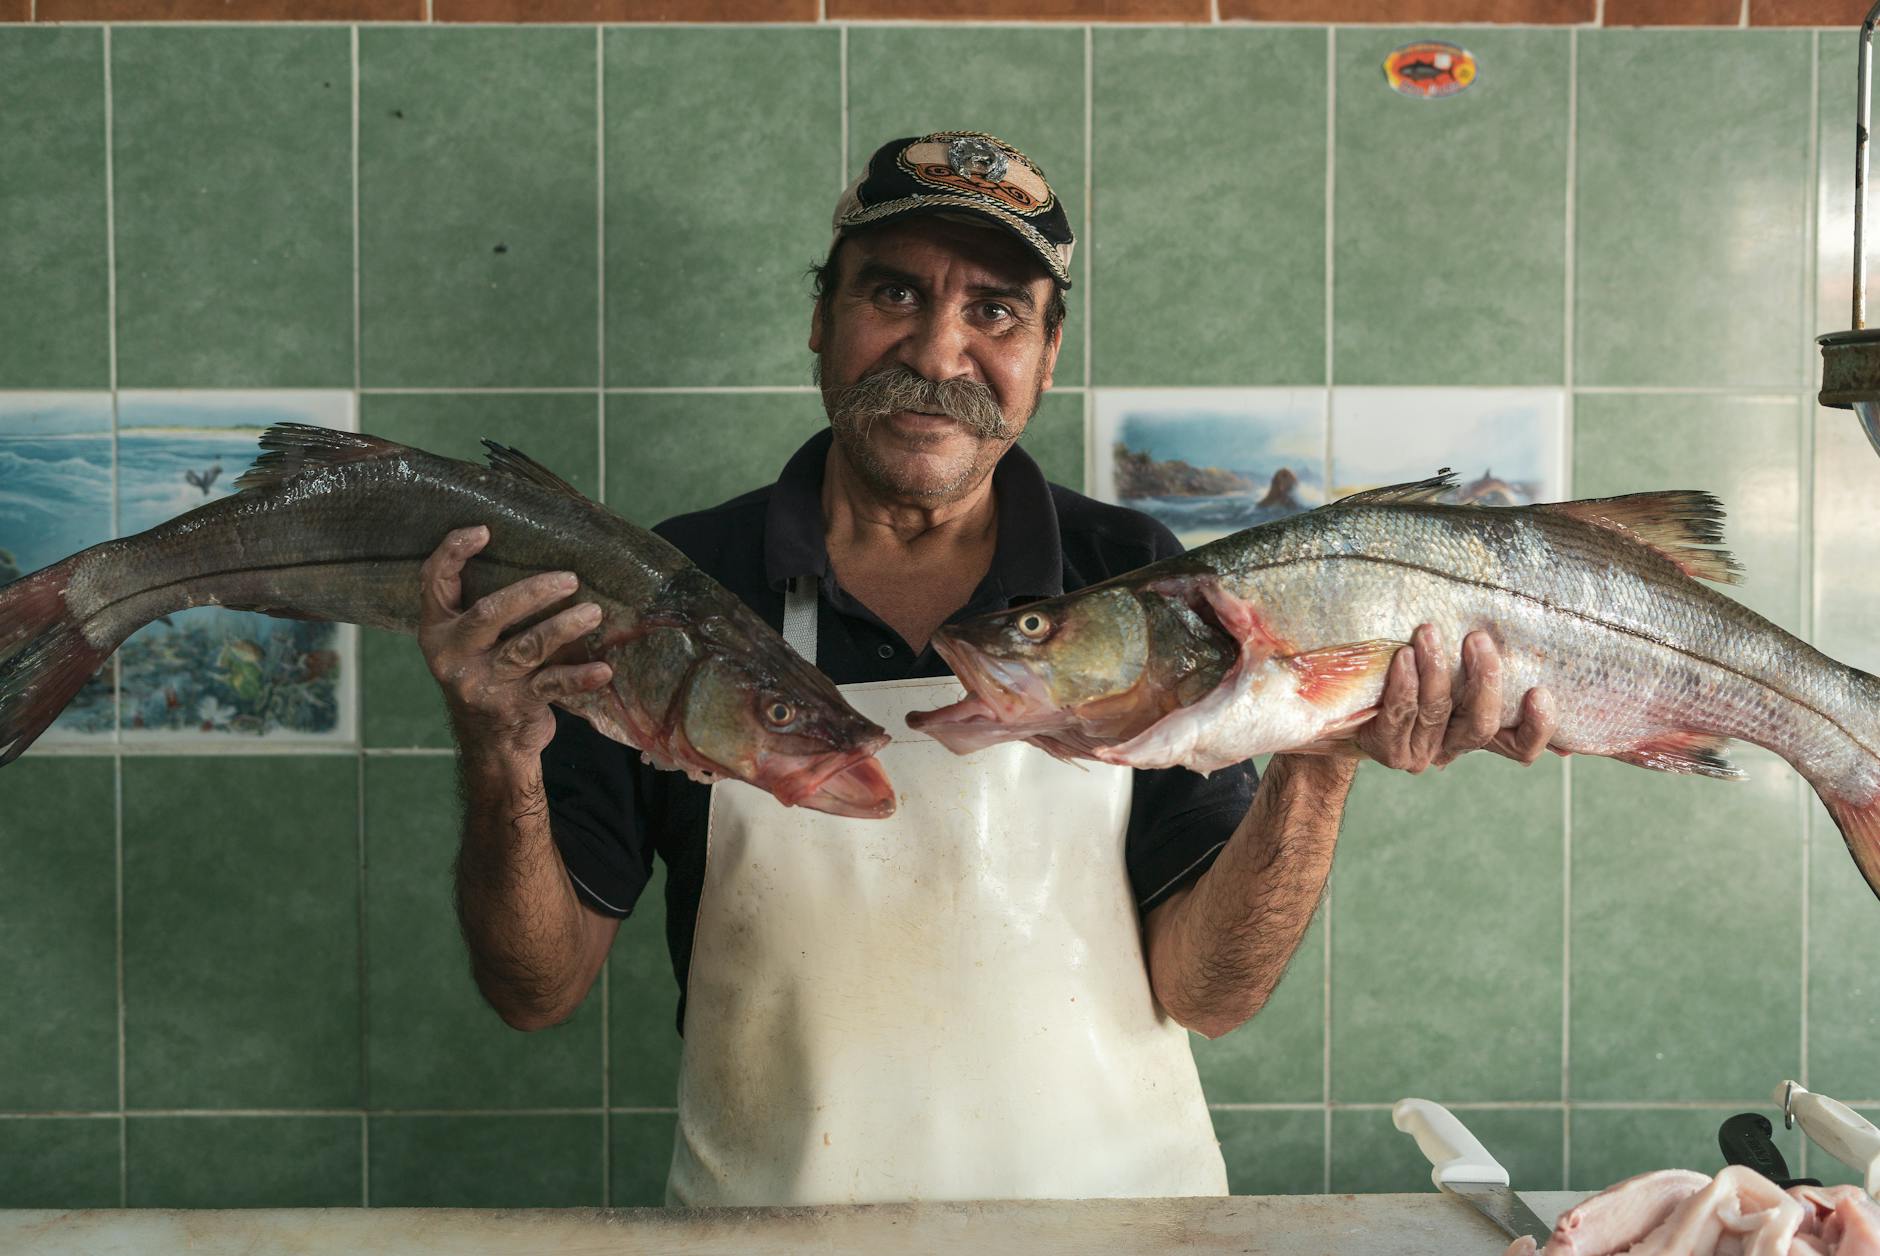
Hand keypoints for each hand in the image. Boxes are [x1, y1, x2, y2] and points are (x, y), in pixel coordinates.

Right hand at [417, 526, 613, 758]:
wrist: (490, 743)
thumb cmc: (487, 673)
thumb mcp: (470, 643)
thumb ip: (485, 607)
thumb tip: (537, 554)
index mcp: (438, 631)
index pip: (434, 582)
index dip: (453, 552)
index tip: (484, 530)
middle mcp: (454, 655)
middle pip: (489, 613)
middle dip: (530, 592)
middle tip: (570, 578)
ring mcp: (482, 683)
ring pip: (526, 647)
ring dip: (563, 627)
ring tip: (594, 613)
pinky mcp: (513, 705)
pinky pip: (551, 685)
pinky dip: (579, 677)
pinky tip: (603, 669)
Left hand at [1353, 624, 1556, 772]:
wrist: (1350, 703)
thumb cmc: (1414, 676)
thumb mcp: (1456, 670)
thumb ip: (1493, 669)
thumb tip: (1548, 663)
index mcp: (1480, 733)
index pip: (1521, 746)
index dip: (1537, 728)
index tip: (1540, 692)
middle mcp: (1454, 747)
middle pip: (1481, 725)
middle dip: (1484, 680)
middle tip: (1478, 638)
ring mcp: (1420, 751)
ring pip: (1438, 712)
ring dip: (1436, 669)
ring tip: (1430, 632)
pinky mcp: (1388, 747)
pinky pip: (1401, 713)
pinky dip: (1404, 684)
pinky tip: (1404, 657)